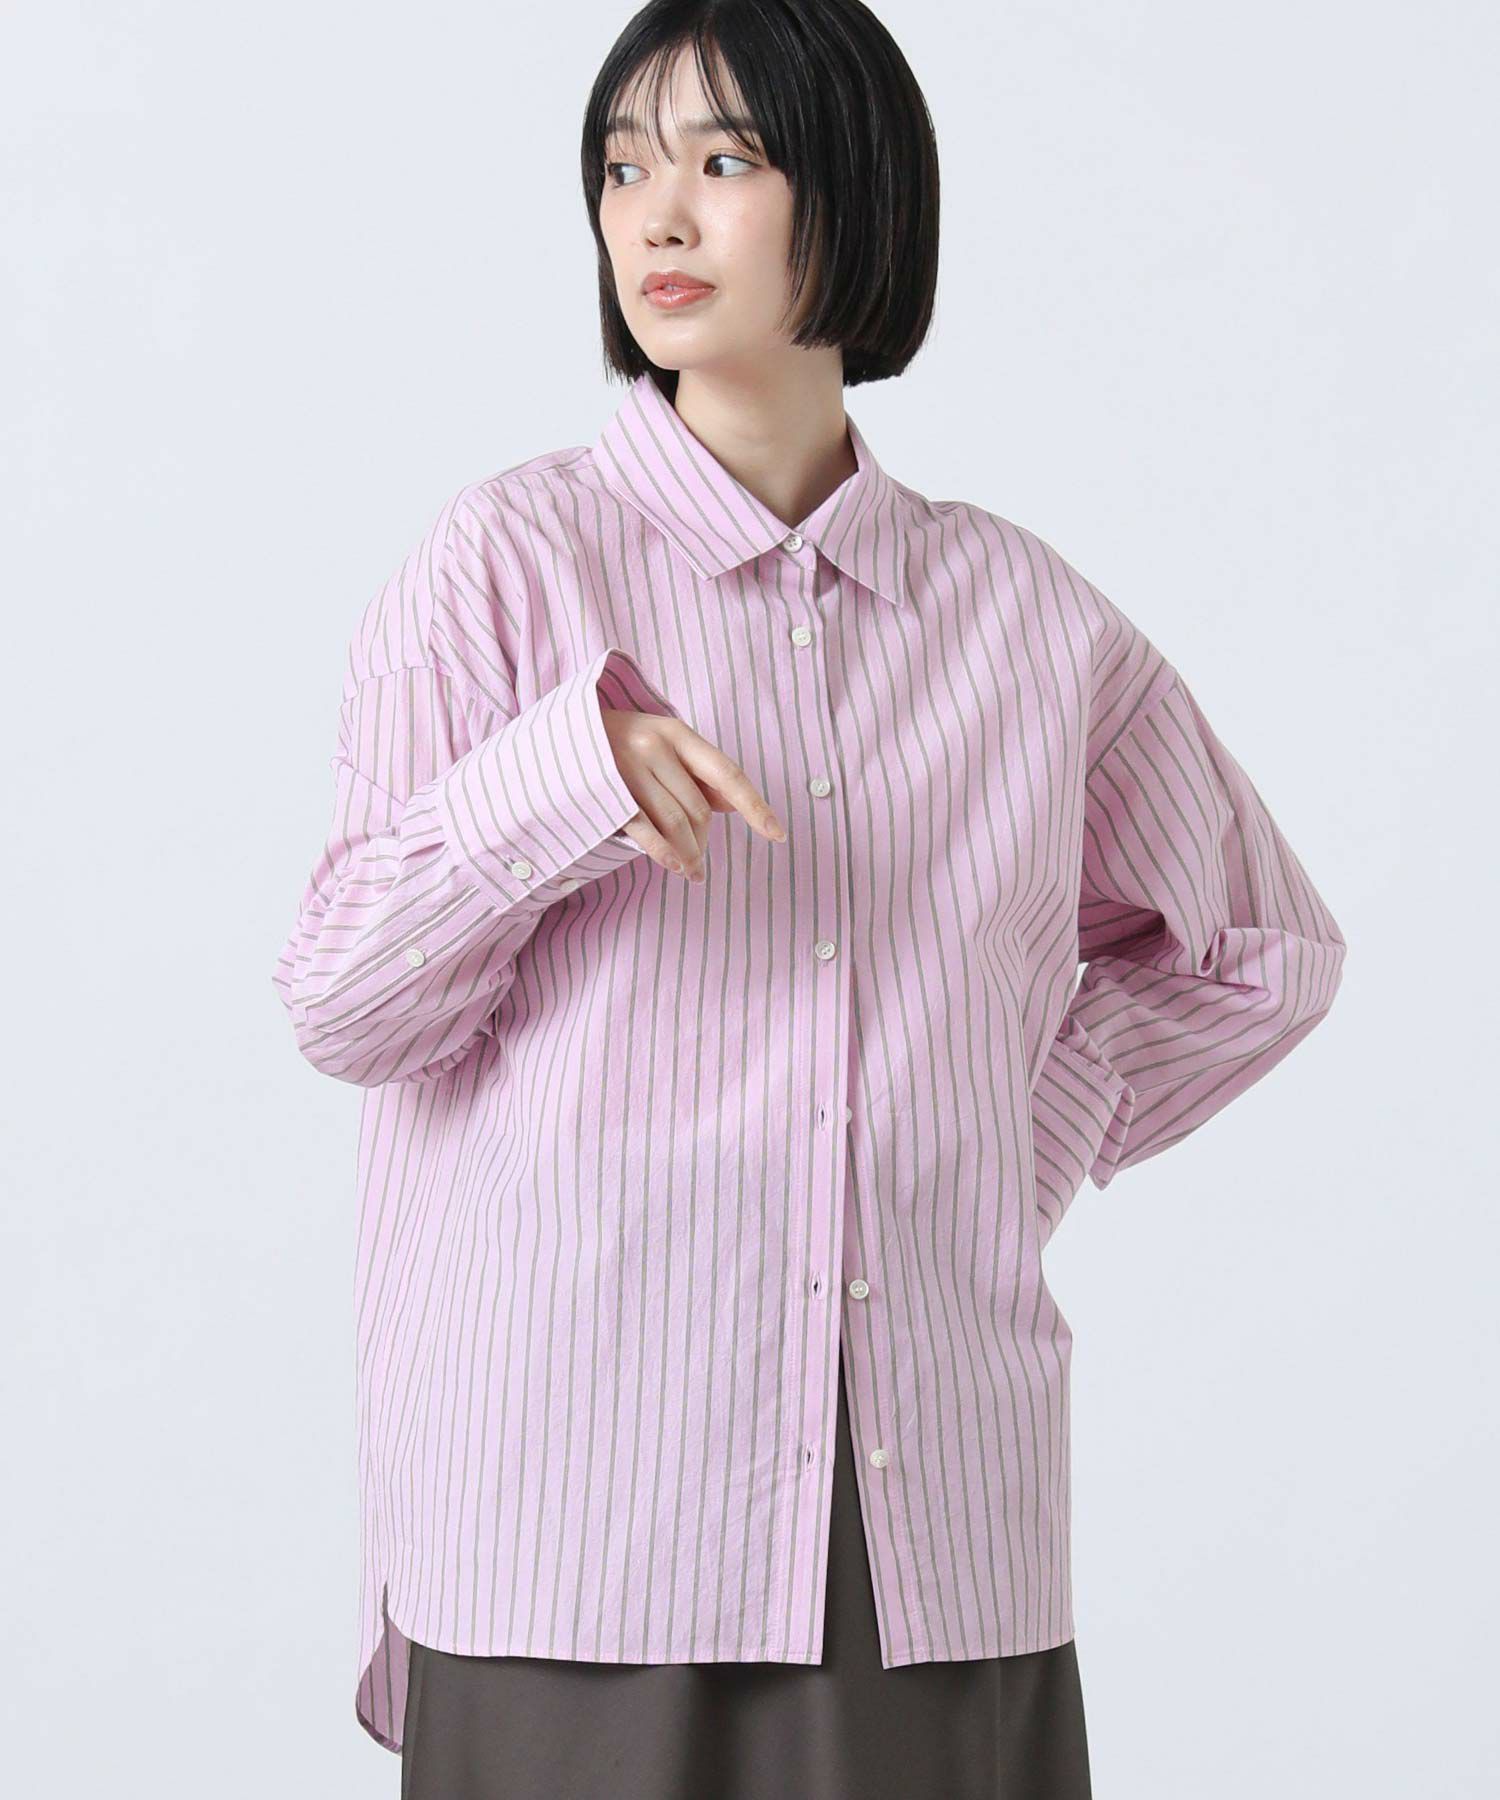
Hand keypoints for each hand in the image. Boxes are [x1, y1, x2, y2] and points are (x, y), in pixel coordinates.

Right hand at [601, 709, 785, 880]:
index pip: (727, 774)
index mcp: (675, 732)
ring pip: (676, 823)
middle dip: (705, 840)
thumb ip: (695, 772)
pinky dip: (666, 855)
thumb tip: (733, 803)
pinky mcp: (606, 794)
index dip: (755, 807)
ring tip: (695, 873)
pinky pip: (646, 833)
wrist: (552, 738)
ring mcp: (627, 769)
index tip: (778, 834)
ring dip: (690, 855)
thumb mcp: (658, 744)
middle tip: (702, 860)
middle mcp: (653, 746)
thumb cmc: (615, 743)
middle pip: (698, 808)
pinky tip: (677, 867)